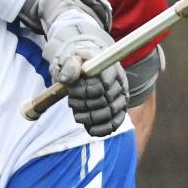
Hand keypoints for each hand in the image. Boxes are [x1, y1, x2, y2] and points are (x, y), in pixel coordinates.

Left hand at [43, 20, 128, 136]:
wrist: (80, 68)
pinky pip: (115, 123)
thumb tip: (68, 78)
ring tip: (77, 114)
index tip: (72, 91)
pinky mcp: (118, 109)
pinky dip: (102, 129)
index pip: (104, 82)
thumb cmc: (74, 63)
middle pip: (107, 99)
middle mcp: (118, 80)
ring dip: (91, 117)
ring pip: (111, 112)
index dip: (88, 91)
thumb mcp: (67, 59)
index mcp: (108, 64)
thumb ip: (68, 66)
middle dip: (85, 104)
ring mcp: (120, 95)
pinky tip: (90, 129)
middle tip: (71, 101)